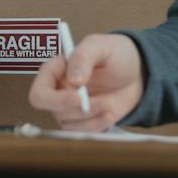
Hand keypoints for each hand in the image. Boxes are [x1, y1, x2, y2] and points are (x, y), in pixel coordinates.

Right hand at [27, 33, 144, 131]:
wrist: (137, 73)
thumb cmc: (116, 54)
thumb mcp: (101, 46)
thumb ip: (83, 56)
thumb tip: (73, 79)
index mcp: (55, 70)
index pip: (40, 92)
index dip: (54, 99)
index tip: (77, 97)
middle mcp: (58, 91)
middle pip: (52, 110)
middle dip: (74, 110)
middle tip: (97, 105)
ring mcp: (70, 108)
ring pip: (68, 123)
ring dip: (90, 116)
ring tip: (109, 104)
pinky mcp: (84, 121)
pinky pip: (83, 131)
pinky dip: (98, 125)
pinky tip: (110, 113)